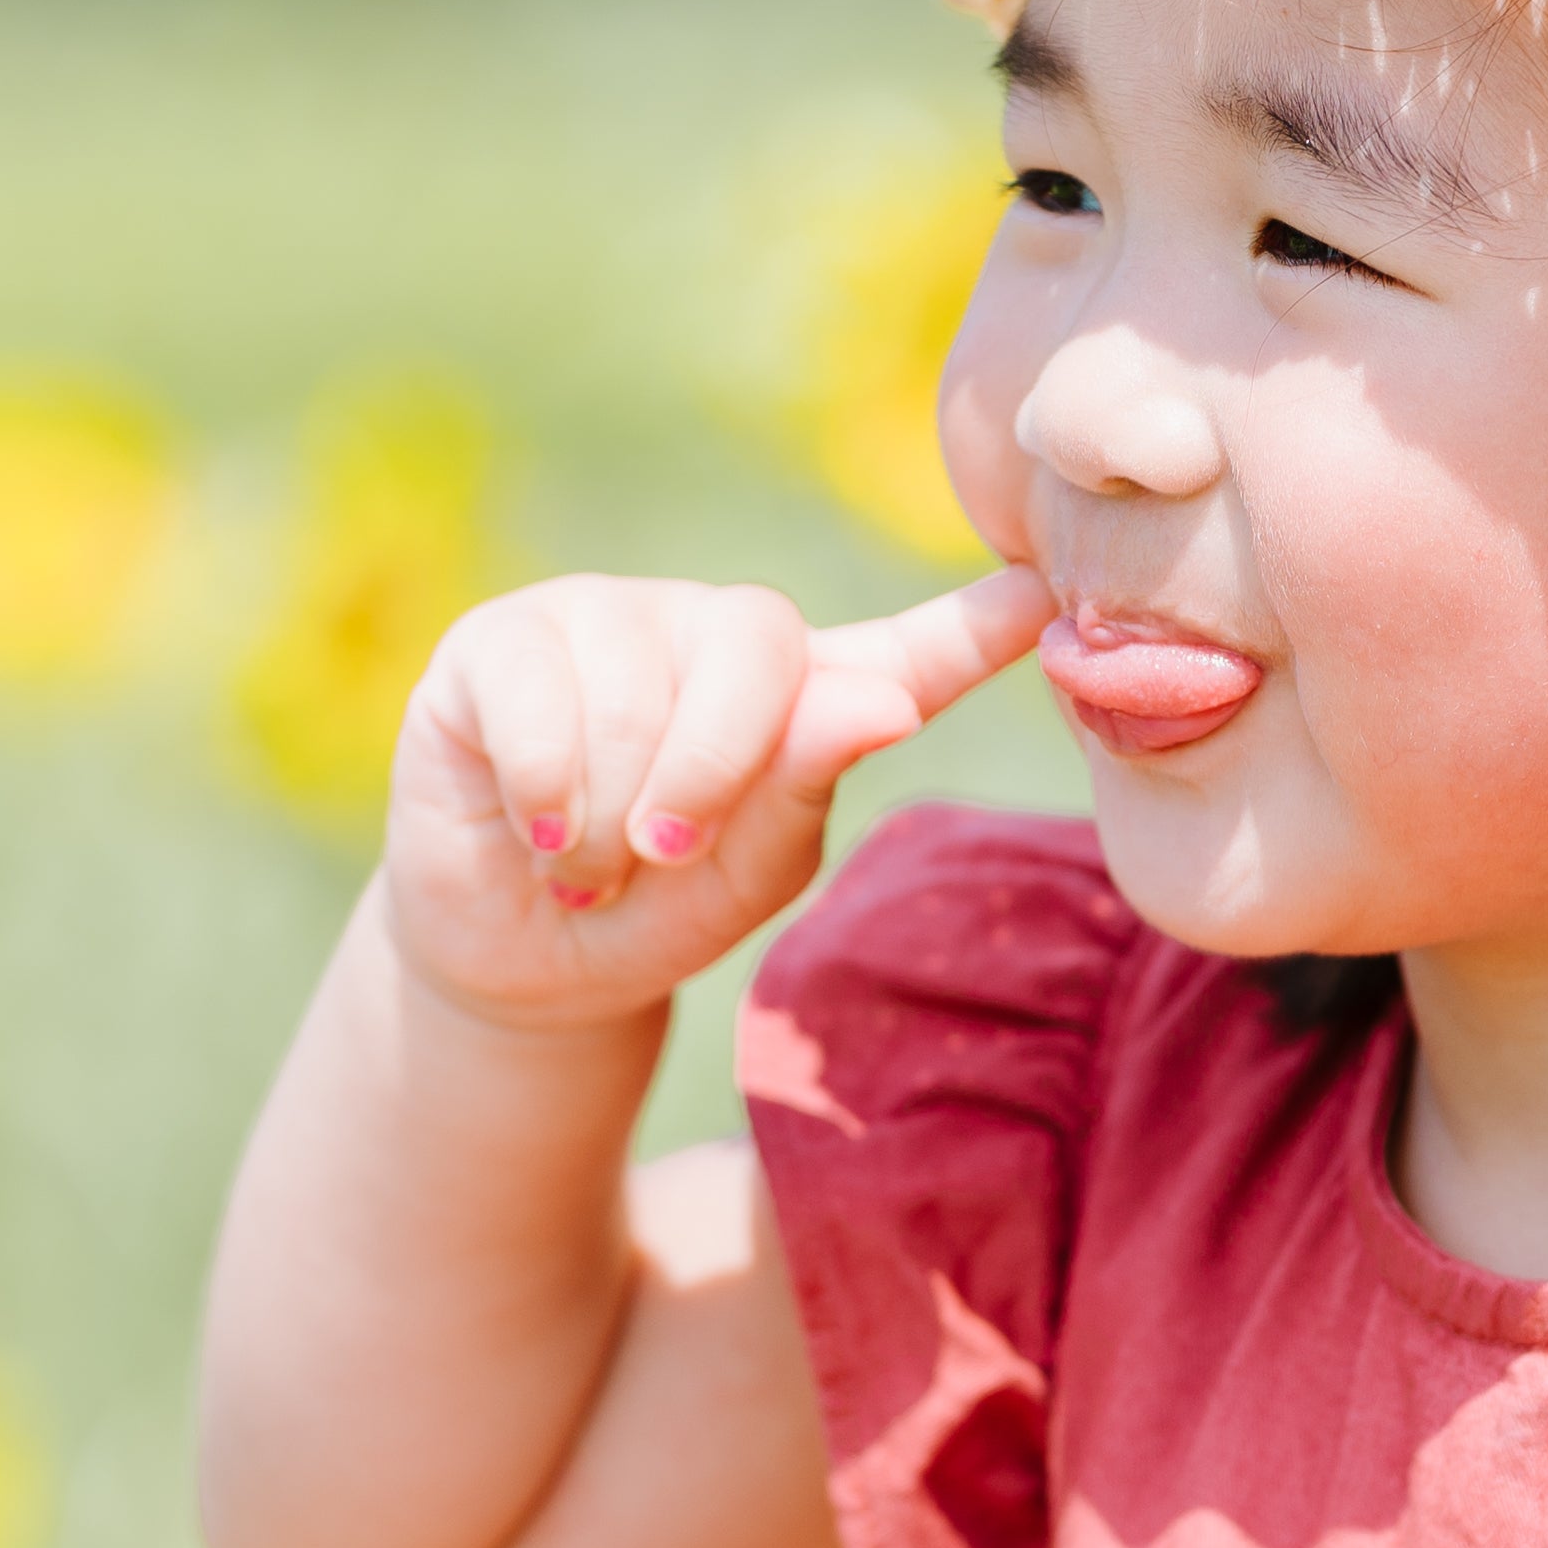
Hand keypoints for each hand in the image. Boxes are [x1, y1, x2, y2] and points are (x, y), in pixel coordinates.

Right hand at [381, 567, 1055, 1031]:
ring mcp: (609, 618)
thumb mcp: (745, 879)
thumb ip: (804, 787)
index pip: (910, 647)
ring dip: (607, 814)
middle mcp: (717, 633)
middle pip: (758, 645)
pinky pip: (540, 694)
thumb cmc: (654, 912)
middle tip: (663, 855)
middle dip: (711, 774)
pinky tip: (536, 829)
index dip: (975, 622)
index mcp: (809, 691)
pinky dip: (545, 791)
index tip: (1043, 592)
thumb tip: (879, 701)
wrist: (518, 955)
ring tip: (586, 858)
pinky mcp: (504, 639)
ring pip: (633, 688)